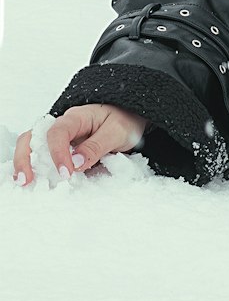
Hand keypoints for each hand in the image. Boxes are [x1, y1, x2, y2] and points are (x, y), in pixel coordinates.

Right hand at [12, 104, 148, 185]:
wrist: (131, 118)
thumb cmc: (124, 120)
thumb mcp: (117, 132)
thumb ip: (96, 146)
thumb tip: (76, 163)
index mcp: (77, 117)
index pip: (58, 132)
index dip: (58, 153)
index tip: (66, 172)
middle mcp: (64, 126)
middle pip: (33, 137)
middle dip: (25, 158)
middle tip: (27, 179)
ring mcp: (62, 138)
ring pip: (34, 146)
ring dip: (26, 163)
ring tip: (26, 182)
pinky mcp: (64, 149)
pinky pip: (45, 157)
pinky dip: (37, 168)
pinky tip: (38, 181)